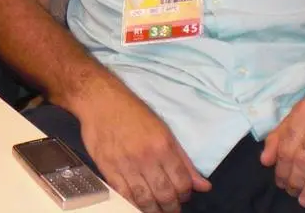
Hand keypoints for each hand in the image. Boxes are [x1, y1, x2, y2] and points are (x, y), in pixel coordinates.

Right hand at [76, 91, 210, 212]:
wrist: (101, 102)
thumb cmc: (133, 113)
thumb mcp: (164, 131)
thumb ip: (184, 161)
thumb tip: (203, 186)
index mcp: (163, 146)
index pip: (182, 182)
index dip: (186, 195)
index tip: (183, 196)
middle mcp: (145, 157)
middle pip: (164, 195)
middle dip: (171, 207)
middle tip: (170, 207)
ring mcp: (125, 164)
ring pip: (144, 199)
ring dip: (153, 209)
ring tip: (156, 209)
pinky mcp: (107, 168)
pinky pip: (123, 195)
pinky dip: (132, 204)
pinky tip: (137, 203)